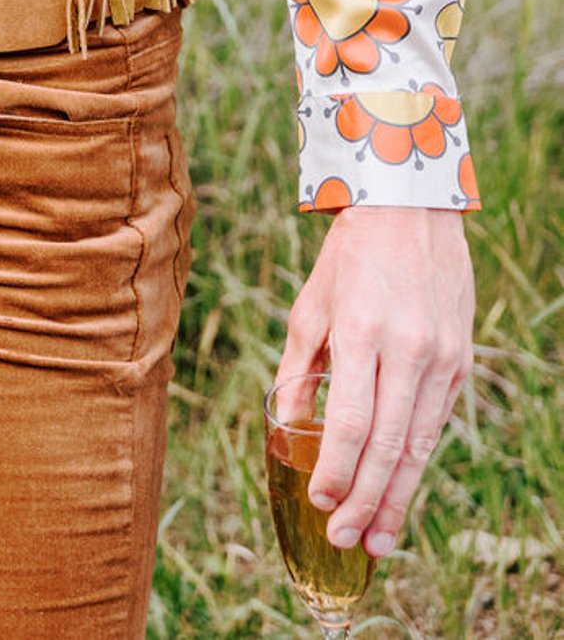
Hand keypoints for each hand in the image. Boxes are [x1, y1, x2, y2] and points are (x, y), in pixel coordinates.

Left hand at [275, 205, 473, 557]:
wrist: (410, 207)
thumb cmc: (348, 256)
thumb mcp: (311, 304)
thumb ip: (297, 367)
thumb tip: (286, 423)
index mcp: (362, 331)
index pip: (353, 422)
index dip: (338, 470)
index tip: (320, 503)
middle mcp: (408, 348)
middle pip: (389, 445)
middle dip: (365, 500)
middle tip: (346, 541)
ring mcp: (442, 356)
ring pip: (420, 444)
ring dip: (397, 498)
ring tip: (377, 539)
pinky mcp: (461, 360)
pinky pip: (437, 423)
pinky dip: (418, 461)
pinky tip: (401, 490)